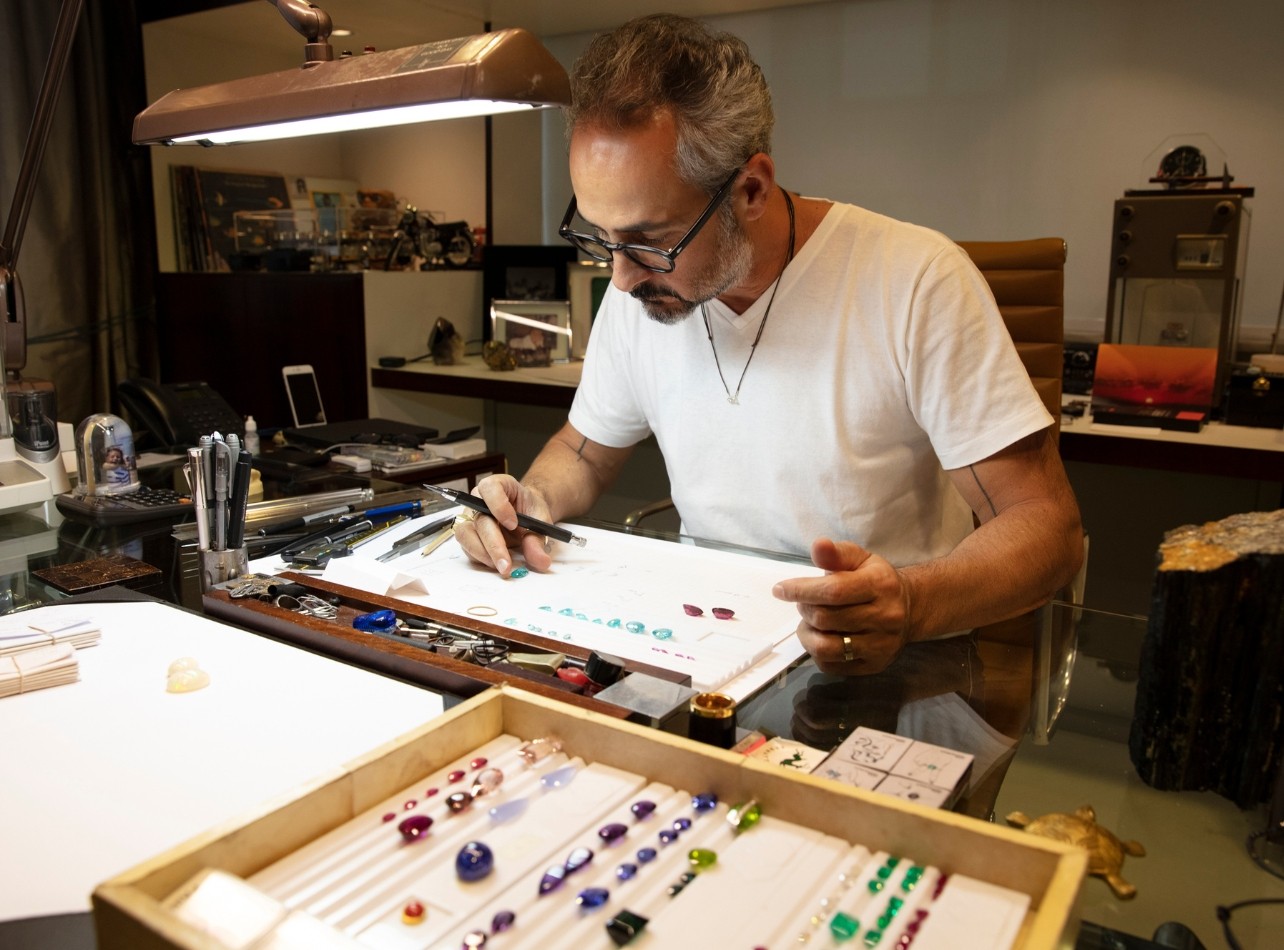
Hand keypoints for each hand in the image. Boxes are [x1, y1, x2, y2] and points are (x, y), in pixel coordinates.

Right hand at [451, 475, 555, 576]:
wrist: (526, 515)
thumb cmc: (530, 510)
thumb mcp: (540, 521)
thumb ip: (538, 540)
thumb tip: (540, 561)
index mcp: (499, 485)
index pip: (490, 488)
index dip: (499, 505)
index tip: (513, 524)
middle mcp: (479, 499)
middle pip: (479, 519)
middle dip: (493, 544)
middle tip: (506, 563)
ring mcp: (471, 517)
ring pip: (466, 534)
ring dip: (483, 553)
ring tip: (502, 567)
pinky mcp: (468, 535)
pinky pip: (467, 547)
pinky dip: (481, 558)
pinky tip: (497, 564)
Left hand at [772, 538, 911, 674]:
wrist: (909, 609)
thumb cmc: (875, 580)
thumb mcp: (859, 559)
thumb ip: (836, 553)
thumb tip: (818, 545)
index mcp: (880, 586)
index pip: (833, 591)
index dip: (801, 590)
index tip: (780, 589)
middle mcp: (885, 617)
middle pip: (826, 619)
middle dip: (804, 609)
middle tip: (804, 603)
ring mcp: (881, 645)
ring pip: (826, 647)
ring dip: (807, 634)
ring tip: (810, 622)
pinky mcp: (874, 665)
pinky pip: (831, 666)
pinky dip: (817, 652)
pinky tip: (823, 637)